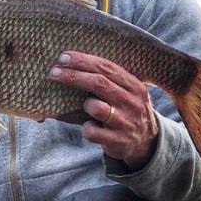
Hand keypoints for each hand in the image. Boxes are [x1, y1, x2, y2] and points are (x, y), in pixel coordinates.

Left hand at [50, 51, 158, 170]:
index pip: (107, 68)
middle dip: (74, 76)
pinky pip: (93, 132)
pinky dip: (86, 129)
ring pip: (97, 108)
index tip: (63, 58)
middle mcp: (132, 102)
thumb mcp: (125, 93)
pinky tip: (89, 128)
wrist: (146, 143)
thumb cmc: (125, 111)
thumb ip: (106, 82)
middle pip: (99, 84)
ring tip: (86, 107)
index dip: (83, 61)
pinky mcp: (119, 141)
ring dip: (85, 105)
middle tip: (54, 73)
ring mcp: (127, 122)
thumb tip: (69, 66)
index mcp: (134, 85)